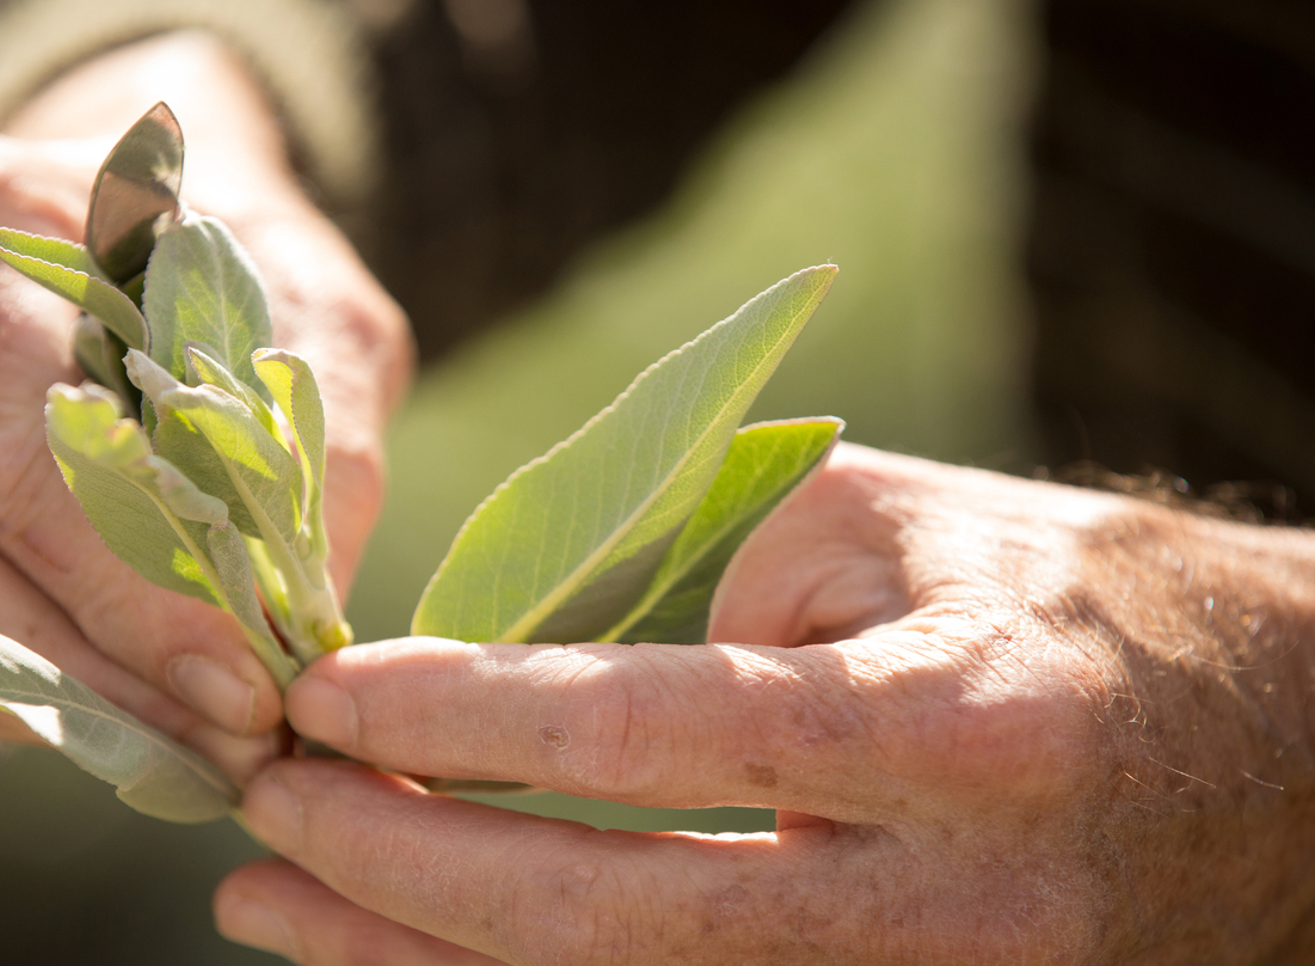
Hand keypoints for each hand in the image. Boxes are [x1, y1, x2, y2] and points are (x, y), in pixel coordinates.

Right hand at [0, 34, 410, 774]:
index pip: (16, 458)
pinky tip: (98, 688)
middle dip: (79, 675)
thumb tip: (295, 637)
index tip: (245, 687)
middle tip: (219, 740)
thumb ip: (312, 454)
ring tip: (180, 733)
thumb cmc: (210, 271)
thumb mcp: (306, 316)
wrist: (100, 235)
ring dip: (32, 699)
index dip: (132, 596)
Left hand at [216, 444, 1314, 963]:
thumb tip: (520, 674)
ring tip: (274, 898)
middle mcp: (943, 909)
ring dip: (421, 962)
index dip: (466, 718)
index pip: (655, 733)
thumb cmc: (1067, 606)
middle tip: (260, 805)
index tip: (322, 691)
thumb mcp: (900, 528)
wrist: (1265, 760)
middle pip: (611, 924)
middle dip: (402, 869)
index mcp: (952, 733)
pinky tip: (408, 951)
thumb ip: (712, 585)